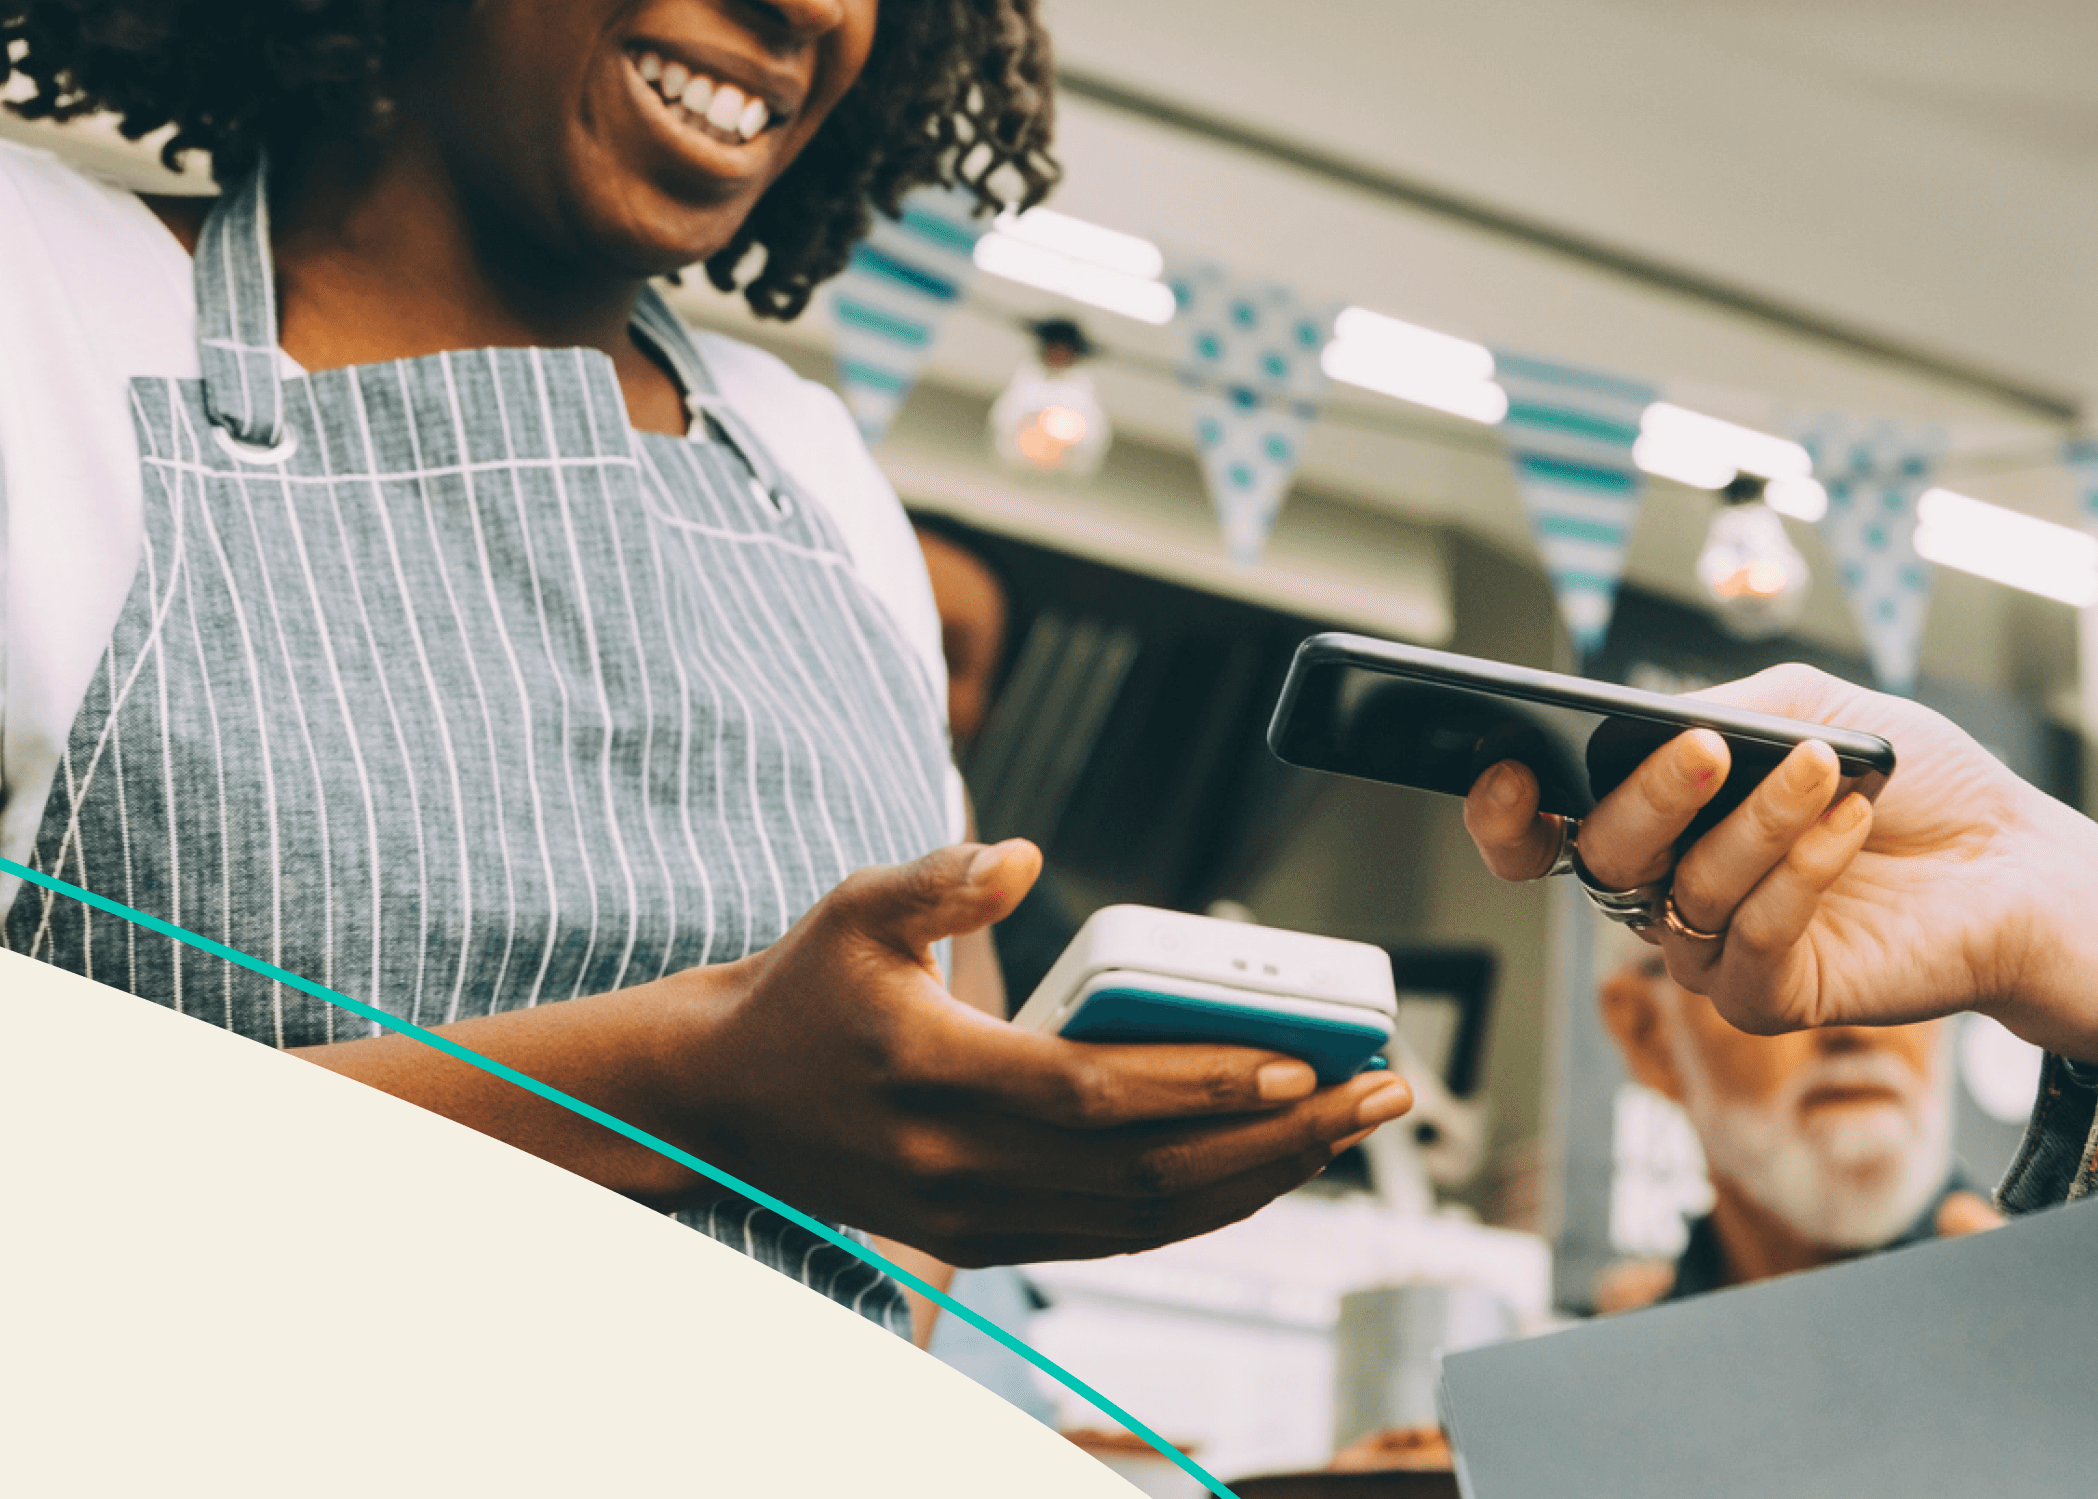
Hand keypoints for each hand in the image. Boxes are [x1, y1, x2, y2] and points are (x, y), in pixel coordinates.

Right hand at [675, 840, 1410, 1267]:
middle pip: (1146, 1171)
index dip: (1202, 1082)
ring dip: (1260, 1177)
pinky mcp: (985, 1240)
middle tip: (1378, 1093)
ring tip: (1350, 1128)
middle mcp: (959, 1168)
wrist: (720, 1102)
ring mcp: (974, 1217)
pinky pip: (1116, 1237)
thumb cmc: (802, 990)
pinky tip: (1270, 1166)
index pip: (1094, 1094)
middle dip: (1278, 1136)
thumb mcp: (853, 907)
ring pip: (1144, 1219)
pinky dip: (1203, 1208)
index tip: (1299, 1060)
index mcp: (935, 1077)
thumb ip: (938, 876)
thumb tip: (1022, 855)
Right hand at [1462, 665, 2097, 1058]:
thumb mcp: (1809, 707)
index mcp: (1660, 817)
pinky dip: (1798, 875)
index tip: (1507, 768)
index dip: (1503, 814)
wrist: (2010, 858)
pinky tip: (1849, 825)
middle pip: (1605, 857)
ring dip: (1757, 824)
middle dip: (1652, 796)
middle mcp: (1670, 887)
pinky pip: (1753, 942)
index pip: (1543, 830)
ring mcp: (1714, 950)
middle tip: (1713, 751)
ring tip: (1828, 769)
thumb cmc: (1910, 779)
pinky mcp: (1771, 999)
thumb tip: (1654, 726)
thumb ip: (1724, 708)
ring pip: (1686, 893)